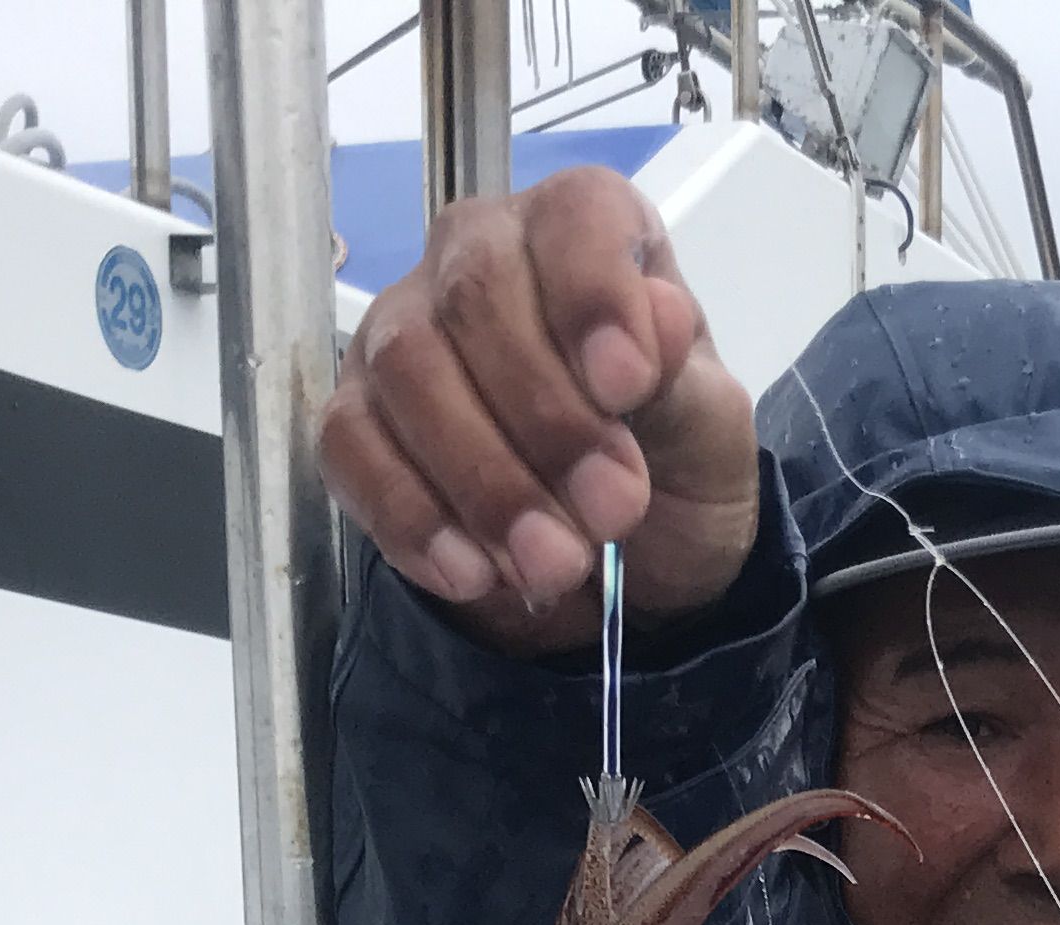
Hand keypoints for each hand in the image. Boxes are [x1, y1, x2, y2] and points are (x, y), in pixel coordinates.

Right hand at [319, 166, 761, 655]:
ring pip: (407, 369)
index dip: (594, 295)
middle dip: (546, 419)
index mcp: (583, 233)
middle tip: (612, 511)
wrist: (630, 565)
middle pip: (474, 296)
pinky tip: (473, 572)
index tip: (627, 388)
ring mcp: (403, 333)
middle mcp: (477, 258)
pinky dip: (412, 517)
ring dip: (484, 480)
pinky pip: (351, 447)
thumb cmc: (673, 467)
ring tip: (553, 563)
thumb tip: (660, 310)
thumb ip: (681, 375)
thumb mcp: (708, 432)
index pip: (574, 217)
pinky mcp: (356, 418)